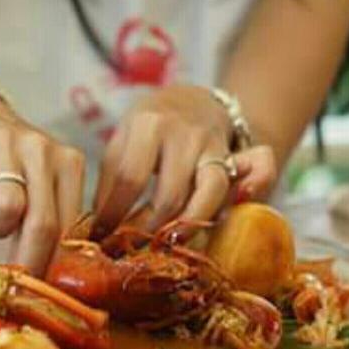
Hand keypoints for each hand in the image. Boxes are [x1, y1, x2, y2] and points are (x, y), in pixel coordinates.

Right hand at [0, 84, 85, 273]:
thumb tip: (51, 271)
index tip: (44, 283)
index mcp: (68, 162)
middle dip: (28, 262)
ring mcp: (5, 143)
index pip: (71, 226)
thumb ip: (49, 215)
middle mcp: (42, 149)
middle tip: (15, 281)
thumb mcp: (38, 179)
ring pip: (9, 207)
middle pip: (44, 223)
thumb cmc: (6, 155)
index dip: (56, 262)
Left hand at [93, 85, 277, 234]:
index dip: (115, 213)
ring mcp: (213, 146)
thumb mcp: (122, 140)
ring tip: (168, 245)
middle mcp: (184, 134)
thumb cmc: (148, 129)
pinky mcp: (237, 158)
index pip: (129, 178)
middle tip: (133, 247)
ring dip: (188, 227)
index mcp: (148, 125)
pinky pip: (248, 181)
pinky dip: (239, 201)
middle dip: (149, 229)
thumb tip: (100, 223)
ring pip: (210, 193)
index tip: (102, 234)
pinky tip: (216, 224)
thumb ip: (112, 175)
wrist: (191, 101)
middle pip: (169, 195)